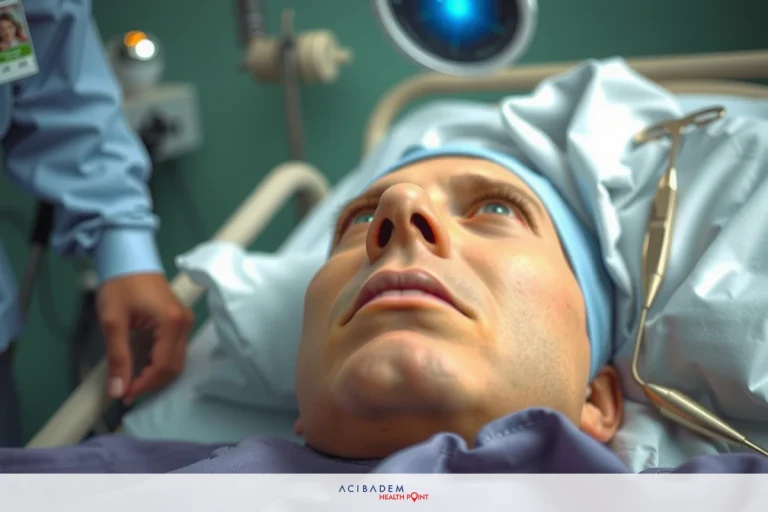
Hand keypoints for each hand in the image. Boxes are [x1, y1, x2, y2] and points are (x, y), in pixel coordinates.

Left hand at [97, 273, 193, 403]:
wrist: (129, 259)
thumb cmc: (120, 286)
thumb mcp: (113, 322)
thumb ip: (117, 358)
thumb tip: (118, 390)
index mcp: (171, 323)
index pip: (162, 365)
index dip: (144, 384)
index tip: (124, 395)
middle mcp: (184, 324)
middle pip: (174, 367)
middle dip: (151, 384)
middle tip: (126, 392)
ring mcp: (185, 322)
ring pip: (177, 361)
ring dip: (157, 376)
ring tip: (133, 382)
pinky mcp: (180, 321)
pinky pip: (176, 351)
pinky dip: (161, 364)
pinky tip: (143, 367)